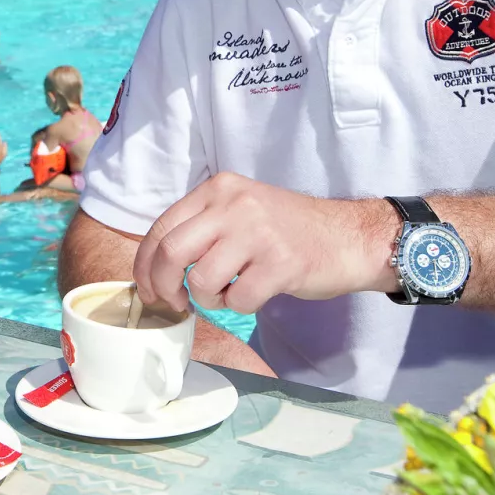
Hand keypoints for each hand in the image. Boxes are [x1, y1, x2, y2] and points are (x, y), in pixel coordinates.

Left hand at [132, 172, 397, 314]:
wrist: (349, 236)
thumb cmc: (288, 230)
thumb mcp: (240, 210)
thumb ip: (201, 227)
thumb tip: (155, 264)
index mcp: (218, 189)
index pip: (161, 228)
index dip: (145, 265)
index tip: (148, 288)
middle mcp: (234, 204)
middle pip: (171, 253)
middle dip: (162, 286)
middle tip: (174, 303)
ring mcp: (258, 232)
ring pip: (201, 280)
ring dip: (209, 299)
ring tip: (229, 291)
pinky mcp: (281, 264)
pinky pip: (237, 299)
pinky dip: (239, 306)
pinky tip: (255, 293)